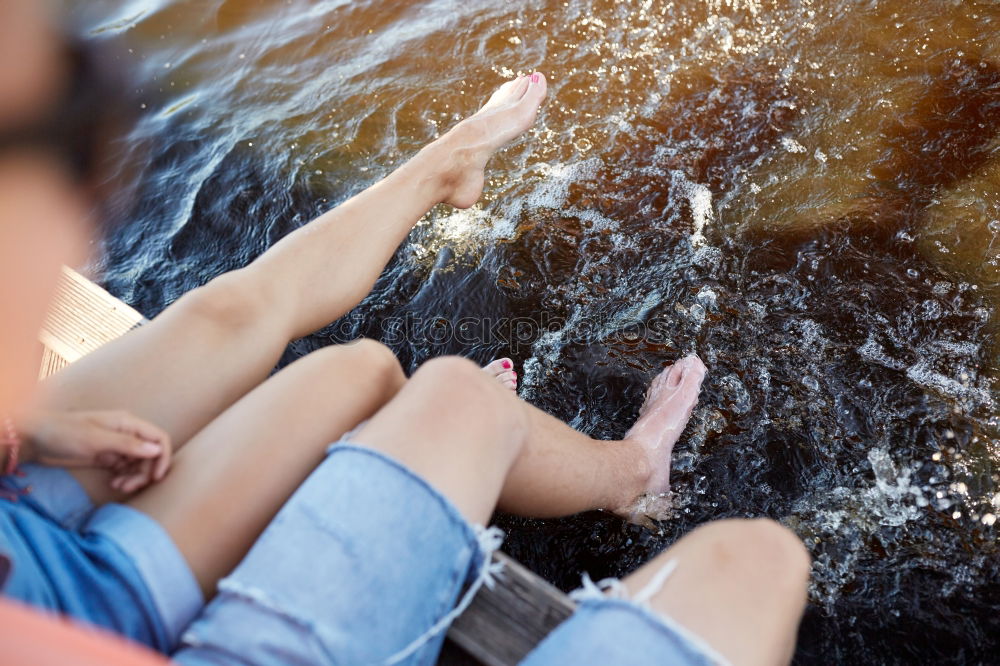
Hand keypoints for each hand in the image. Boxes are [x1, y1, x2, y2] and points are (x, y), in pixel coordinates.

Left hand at [20, 410, 172, 493]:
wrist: (35, 439)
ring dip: (134, 478)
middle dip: (144, 472)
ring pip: (138, 464)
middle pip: (150, 455)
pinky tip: (113, 484)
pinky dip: (123, 478)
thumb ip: (127, 445)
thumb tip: (156, 450)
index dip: (162, 457)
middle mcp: (126, 434)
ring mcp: (117, 446)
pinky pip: (125, 470)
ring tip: (119, 487)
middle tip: (130, 487)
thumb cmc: (64, 432)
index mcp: (128, 423)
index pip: (158, 438)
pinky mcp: (107, 457)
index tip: (156, 477)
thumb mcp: (96, 439)